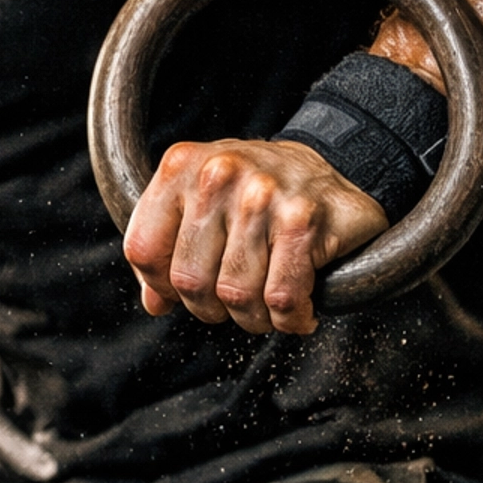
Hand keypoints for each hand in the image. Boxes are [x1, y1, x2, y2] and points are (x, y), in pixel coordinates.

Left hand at [123, 138, 388, 336]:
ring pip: (236, 295)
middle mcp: (219, 173)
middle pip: (189, 280)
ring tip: (267, 308)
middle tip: (234, 305)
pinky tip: (298, 312)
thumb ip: (170, 247)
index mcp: (182, 167)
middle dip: (211, 309)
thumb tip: (154, 303)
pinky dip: (289, 319)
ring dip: (253, 318)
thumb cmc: (261, 191)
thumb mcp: (204, 202)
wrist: (338, 163)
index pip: (143, 250)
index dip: (161, 287)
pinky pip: (281, 298)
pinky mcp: (304, 219)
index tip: (185, 293)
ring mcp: (262, 194)